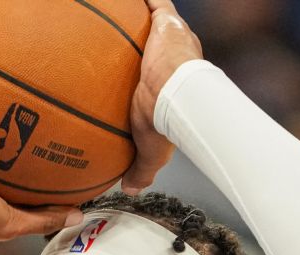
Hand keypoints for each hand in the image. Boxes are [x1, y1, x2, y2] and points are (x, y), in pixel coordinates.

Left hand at [121, 0, 202, 194]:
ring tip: (121, 19)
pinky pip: (155, 2)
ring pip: (157, 23)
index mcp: (178, 83)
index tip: (143, 76)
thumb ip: (142, 168)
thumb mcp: (152, 150)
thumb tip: (131, 189)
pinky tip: (126, 1)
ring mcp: (173, 37)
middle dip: (148, 43)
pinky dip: (143, 1)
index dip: (156, 72)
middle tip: (126, 48)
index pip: (167, 74)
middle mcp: (178, 57)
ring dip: (142, 20)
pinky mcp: (167, 21)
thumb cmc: (168, 121)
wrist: (176, 94)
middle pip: (161, 46)